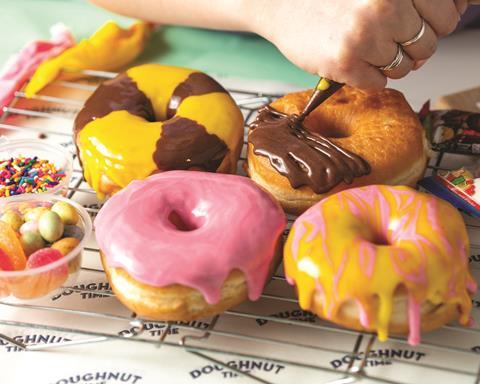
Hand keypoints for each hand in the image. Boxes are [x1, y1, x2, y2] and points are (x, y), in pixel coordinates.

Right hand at [249, 0, 464, 89]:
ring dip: (389, 63)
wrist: (279, 3)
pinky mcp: (345, 61)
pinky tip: (352, 60)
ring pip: (406, 67)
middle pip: (429, 43)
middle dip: (411, 45)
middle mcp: (386, 4)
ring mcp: (365, 34)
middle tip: (385, 37)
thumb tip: (451, 21)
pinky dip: (368, 77)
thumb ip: (413, 1)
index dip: (434, 22)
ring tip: (366, 48)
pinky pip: (379, 83)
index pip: (449, 12)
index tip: (418, 23)